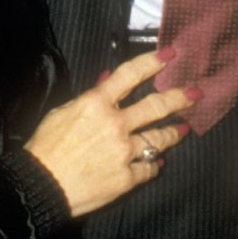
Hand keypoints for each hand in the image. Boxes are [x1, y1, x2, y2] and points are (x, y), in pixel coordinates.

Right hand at [24, 49, 196, 217]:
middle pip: (156, 106)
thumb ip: (90, 96)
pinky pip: (149, 168)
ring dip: (174, 132)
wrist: (41, 184)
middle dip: (180, 98)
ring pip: (159, 138)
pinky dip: (154, 164)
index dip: (152, 62)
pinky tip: (157, 162)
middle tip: (196, 93)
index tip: (171, 54)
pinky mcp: (127, 177)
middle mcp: (116, 124)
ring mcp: (124, 151)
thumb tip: (108, 78)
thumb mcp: (63, 112)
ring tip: (182, 129)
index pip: (130, 75)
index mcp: (97, 103)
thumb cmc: (47, 146)